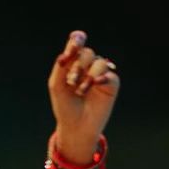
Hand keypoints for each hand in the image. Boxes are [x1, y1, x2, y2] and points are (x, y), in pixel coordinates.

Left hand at [47, 30, 119, 164]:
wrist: (75, 128)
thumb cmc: (64, 106)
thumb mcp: (56, 85)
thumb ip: (61, 66)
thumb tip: (69, 51)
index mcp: (74, 62)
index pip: (78, 42)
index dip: (77, 40)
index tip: (73, 46)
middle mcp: (88, 65)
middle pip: (87, 53)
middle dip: (78, 66)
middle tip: (71, 81)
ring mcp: (101, 74)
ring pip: (99, 63)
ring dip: (88, 76)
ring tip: (81, 91)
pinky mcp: (111, 85)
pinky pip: (110, 75)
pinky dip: (103, 77)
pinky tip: (96, 83)